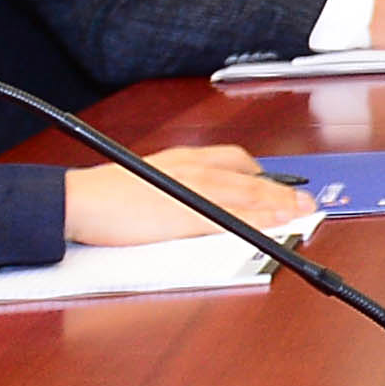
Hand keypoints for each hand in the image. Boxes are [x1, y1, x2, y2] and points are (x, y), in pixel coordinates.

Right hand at [66, 143, 310, 243]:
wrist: (79, 200)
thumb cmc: (105, 195)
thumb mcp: (149, 180)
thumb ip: (176, 186)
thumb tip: (191, 200)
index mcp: (184, 159)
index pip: (235, 160)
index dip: (263, 175)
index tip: (281, 186)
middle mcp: (193, 168)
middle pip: (249, 178)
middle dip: (281, 191)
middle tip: (306, 202)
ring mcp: (192, 191)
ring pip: (248, 195)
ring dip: (279, 205)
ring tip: (302, 213)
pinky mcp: (186, 215)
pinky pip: (232, 218)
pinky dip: (258, 221)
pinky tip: (274, 225)